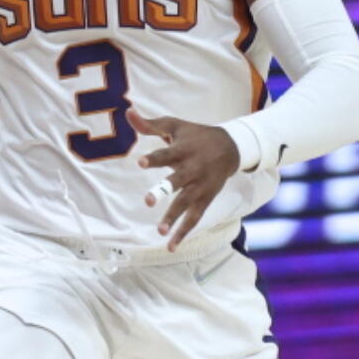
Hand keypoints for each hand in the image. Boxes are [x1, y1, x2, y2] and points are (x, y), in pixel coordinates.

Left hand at [129, 109, 240, 250]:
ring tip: (160, 232)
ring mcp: (200, 186)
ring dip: (174, 218)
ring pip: (186, 203)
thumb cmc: (195, 135)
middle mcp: (192, 169)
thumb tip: (128, 112)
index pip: (167, 153)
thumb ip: (150, 125)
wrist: (231, 147)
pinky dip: (184, 232)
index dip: (154, 158)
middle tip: (147, 202)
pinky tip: (171, 246)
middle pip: (177, 181)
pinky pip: (194, 218)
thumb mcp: (175, 126)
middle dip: (163, 191)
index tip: (140, 162)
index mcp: (183, 149)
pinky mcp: (205, 199)